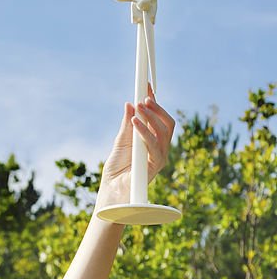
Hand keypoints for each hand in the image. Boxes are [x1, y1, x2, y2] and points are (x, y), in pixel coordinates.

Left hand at [94, 86, 175, 213]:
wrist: (111, 192)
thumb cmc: (116, 170)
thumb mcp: (120, 142)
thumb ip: (127, 125)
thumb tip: (129, 104)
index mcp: (152, 141)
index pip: (158, 118)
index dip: (155, 102)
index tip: (146, 86)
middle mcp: (160, 148)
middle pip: (167, 123)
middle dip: (157, 108)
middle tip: (144, 96)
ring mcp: (160, 156)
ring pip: (164, 131)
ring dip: (151, 116)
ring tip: (139, 106)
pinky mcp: (156, 166)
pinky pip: (154, 145)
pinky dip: (144, 131)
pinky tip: (135, 121)